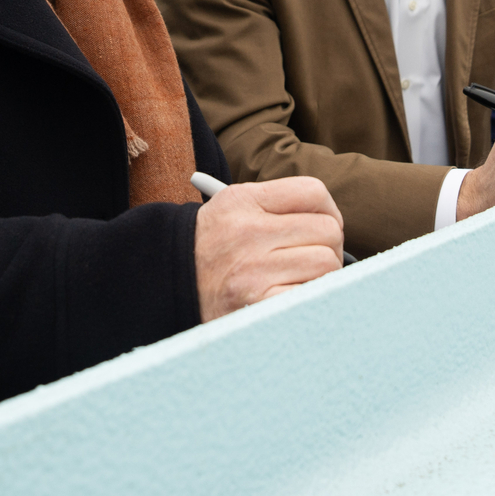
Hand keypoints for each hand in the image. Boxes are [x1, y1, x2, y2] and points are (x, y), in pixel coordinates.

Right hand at [194, 176, 343, 319]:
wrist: (163, 286)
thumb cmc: (207, 249)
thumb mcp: (229, 211)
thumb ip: (275, 207)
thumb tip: (330, 220)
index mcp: (242, 200)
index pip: (313, 192)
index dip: (329, 210)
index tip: (326, 224)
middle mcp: (247, 231)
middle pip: (328, 230)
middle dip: (329, 247)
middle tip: (314, 257)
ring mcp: (252, 269)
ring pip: (326, 264)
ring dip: (321, 276)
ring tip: (299, 279)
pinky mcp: (257, 303)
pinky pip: (311, 294)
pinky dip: (308, 298)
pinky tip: (290, 297)